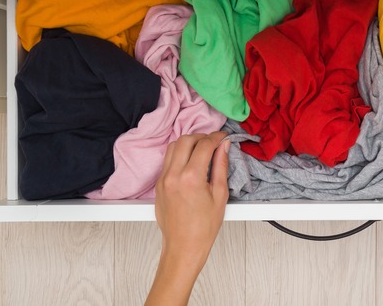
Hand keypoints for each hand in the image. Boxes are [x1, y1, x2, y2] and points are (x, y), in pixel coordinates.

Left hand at [146, 132, 230, 305]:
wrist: (184, 246)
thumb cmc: (204, 227)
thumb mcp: (220, 195)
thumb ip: (221, 166)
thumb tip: (224, 146)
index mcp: (191, 178)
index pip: (204, 145)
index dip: (216, 138)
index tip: (224, 138)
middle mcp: (173, 175)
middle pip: (185, 140)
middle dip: (201, 136)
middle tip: (214, 142)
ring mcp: (163, 179)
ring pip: (172, 146)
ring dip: (188, 143)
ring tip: (202, 149)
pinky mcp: (158, 184)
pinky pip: (167, 160)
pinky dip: (179, 154)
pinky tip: (191, 161)